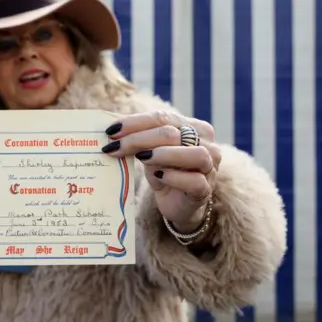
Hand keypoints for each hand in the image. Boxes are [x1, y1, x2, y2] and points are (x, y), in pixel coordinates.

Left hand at [102, 111, 220, 232]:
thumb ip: (139, 139)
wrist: (176, 204)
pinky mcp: (205, 189)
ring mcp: (210, 167)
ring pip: (193, 153)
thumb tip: (112, 130)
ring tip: (140, 158)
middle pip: (172, 133)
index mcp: (194, 127)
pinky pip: (194, 180)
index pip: (163, 117)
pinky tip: (158, 176)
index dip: (135, 123)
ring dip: (162, 154)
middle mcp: (207, 143)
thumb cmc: (163, 173)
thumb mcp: (150, 152)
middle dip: (138, 138)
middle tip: (114, 146)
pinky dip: (174, 176)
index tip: (110, 131)